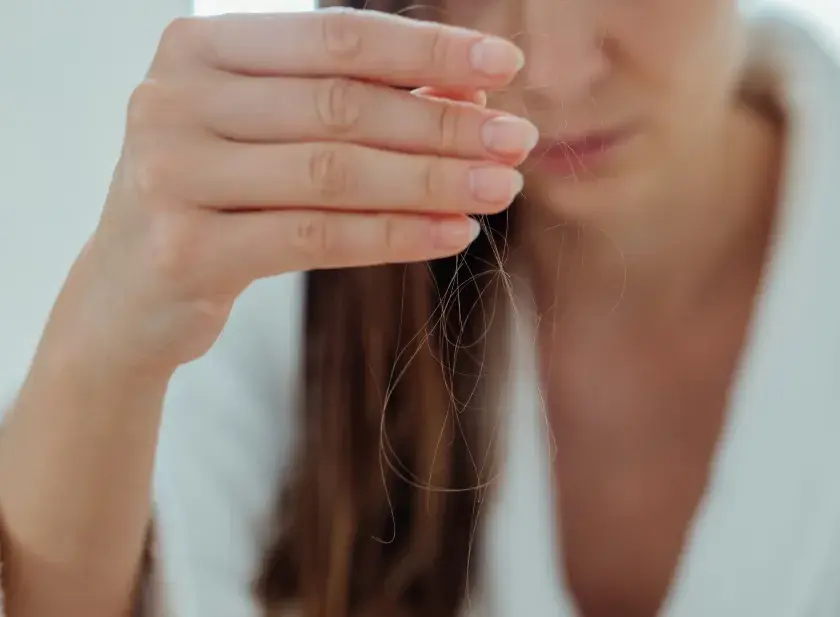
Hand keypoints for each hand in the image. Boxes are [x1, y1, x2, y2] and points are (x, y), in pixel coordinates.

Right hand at [44, 8, 535, 375]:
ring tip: (502, 187)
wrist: (130, 292)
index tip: (505, 63)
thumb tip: (470, 94)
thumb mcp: (271, 133)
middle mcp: (173, 99)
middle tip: (519, 140)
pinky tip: (455, 233)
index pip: (336, 37)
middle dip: (445, 124)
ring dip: (434, 181)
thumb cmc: (220, 197)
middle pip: (343, 106)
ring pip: (335, 173)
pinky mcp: (186, 250)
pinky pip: (317, 238)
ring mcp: (171, 174)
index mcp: (198, 47)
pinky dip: (397, 235)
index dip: (427, 50)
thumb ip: (351, 103)